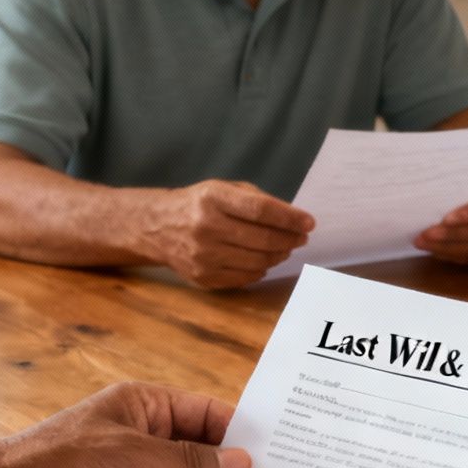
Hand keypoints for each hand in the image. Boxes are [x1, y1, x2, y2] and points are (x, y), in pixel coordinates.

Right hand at [144, 179, 312, 287]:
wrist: (157, 227)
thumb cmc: (199, 204)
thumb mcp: (223, 189)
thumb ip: (257, 201)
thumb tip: (294, 220)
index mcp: (212, 198)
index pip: (260, 210)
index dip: (289, 218)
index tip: (309, 222)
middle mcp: (206, 227)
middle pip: (263, 239)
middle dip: (289, 239)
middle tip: (301, 238)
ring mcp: (203, 255)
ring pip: (257, 261)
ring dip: (279, 255)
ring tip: (285, 248)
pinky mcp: (202, 276)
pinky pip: (245, 277)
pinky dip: (261, 269)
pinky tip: (264, 260)